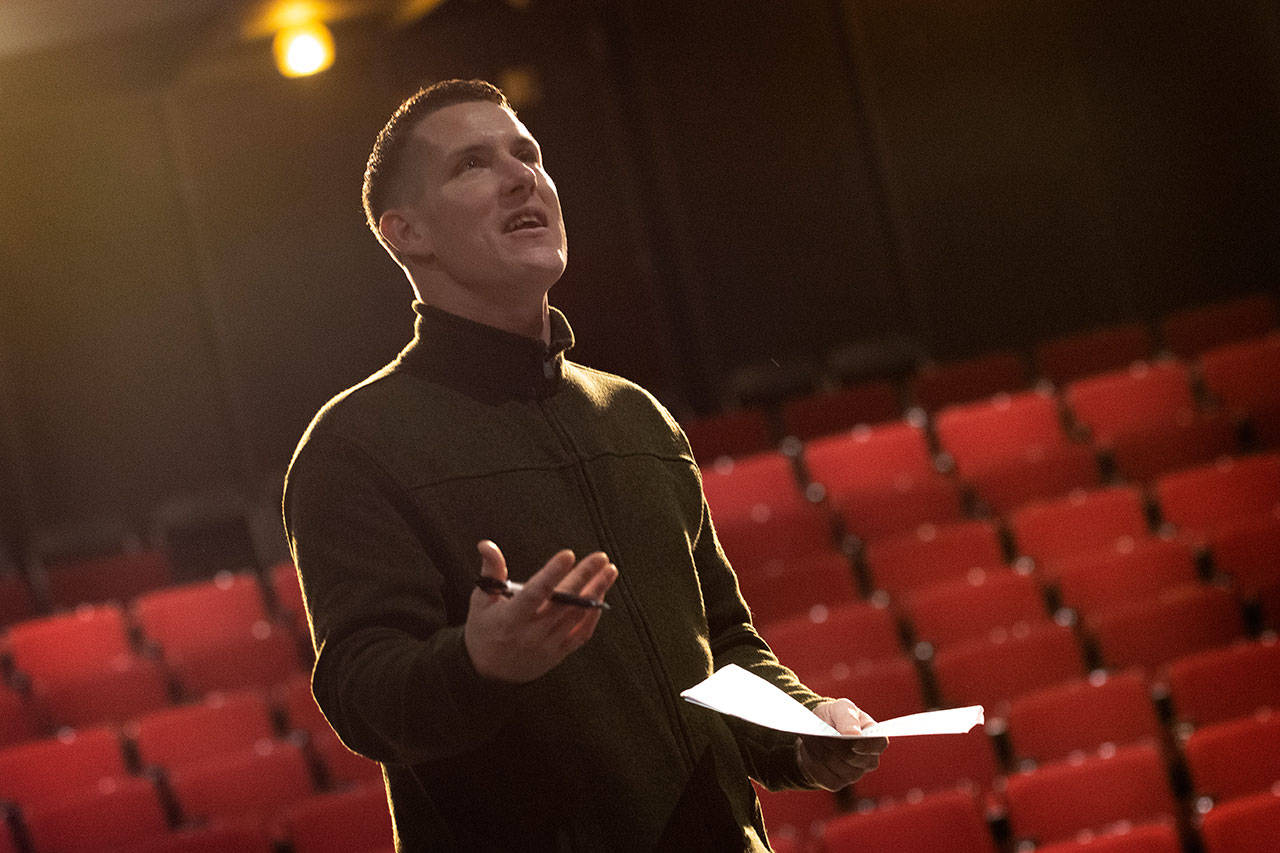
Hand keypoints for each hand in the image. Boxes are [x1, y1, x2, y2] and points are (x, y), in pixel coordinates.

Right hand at [464, 540, 617, 682]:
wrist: (488, 673)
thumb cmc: (484, 629)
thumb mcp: (481, 600)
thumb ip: (491, 571)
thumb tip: (486, 544)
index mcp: (510, 618)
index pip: (534, 593)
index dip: (551, 574)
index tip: (568, 555)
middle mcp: (530, 633)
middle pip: (562, 602)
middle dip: (584, 577)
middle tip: (600, 557)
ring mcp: (547, 646)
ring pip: (576, 616)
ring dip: (595, 592)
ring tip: (608, 571)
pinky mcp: (558, 654)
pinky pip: (582, 634)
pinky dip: (593, 615)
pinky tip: (601, 595)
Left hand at [795, 699, 888, 790]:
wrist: (815, 732)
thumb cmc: (833, 716)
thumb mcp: (839, 708)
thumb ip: (848, 718)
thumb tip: (854, 734)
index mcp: (874, 737)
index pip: (879, 744)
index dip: (866, 744)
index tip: (852, 740)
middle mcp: (868, 759)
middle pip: (854, 758)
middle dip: (835, 744)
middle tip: (823, 733)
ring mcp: (854, 774)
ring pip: (838, 768)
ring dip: (823, 753)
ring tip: (817, 740)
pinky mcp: (837, 783)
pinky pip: (826, 777)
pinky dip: (816, 764)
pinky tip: (814, 754)